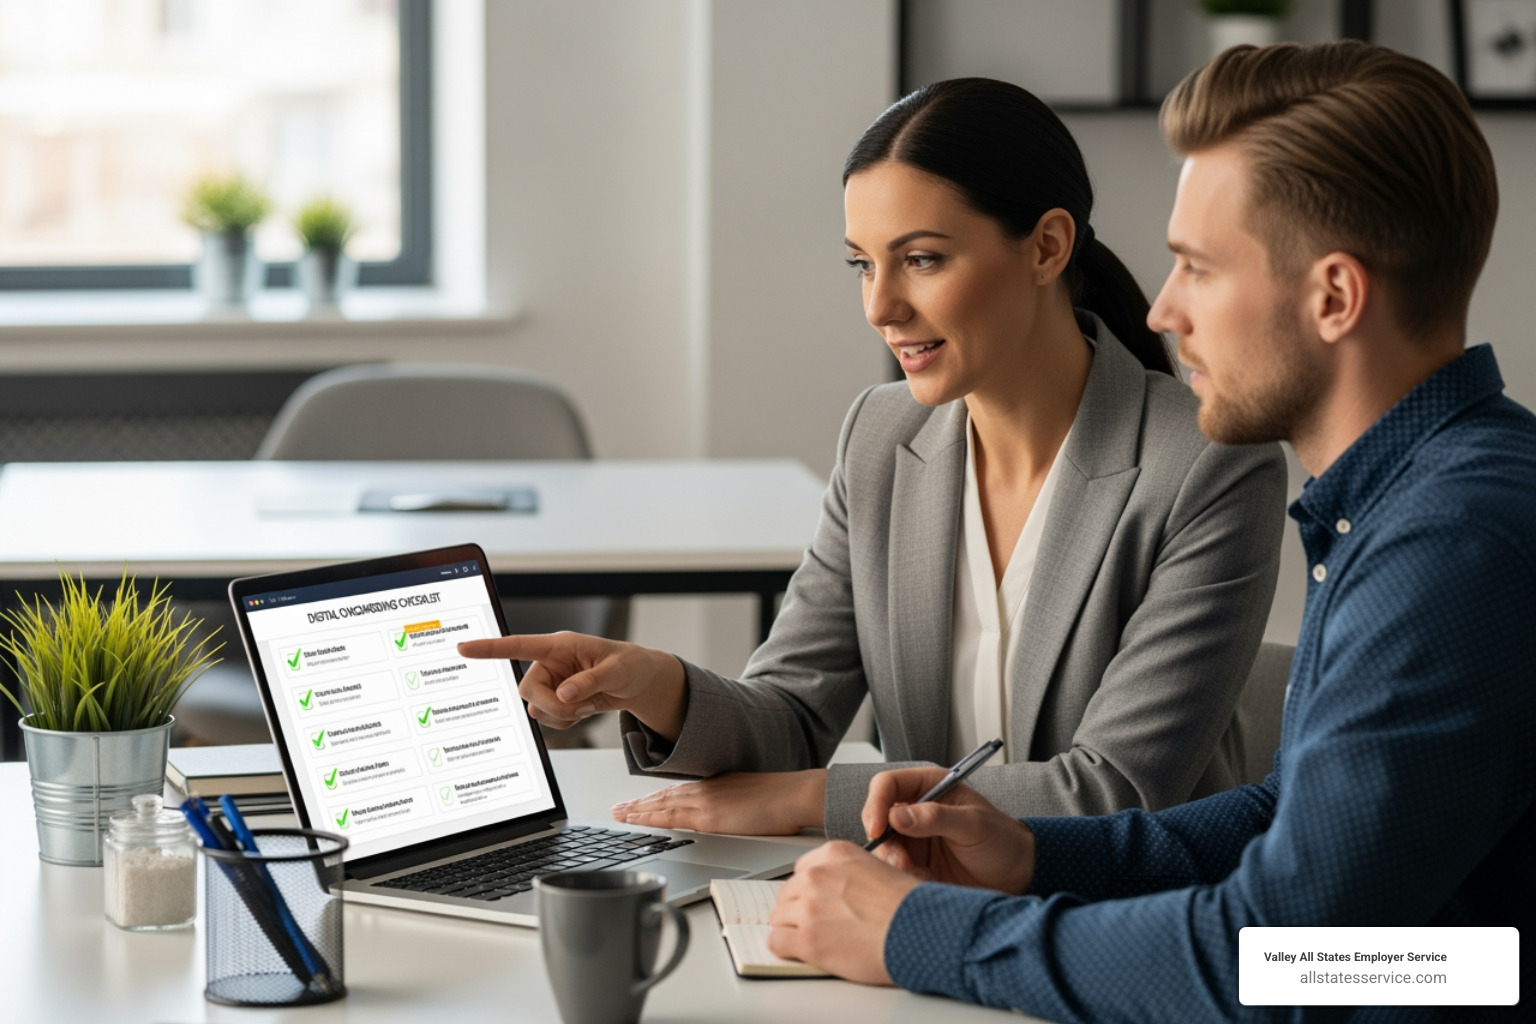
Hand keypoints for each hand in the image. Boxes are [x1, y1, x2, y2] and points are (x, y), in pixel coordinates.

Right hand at [457, 633, 686, 740]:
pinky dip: (565, 722)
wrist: (638, 683)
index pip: (520, 646)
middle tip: (581, 707)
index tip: (463, 647)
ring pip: (535, 708)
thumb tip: (564, 694)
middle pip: (527, 690)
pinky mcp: (555, 700)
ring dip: (561, 715)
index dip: (491, 648)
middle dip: (552, 705)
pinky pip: (547, 719)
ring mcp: (551, 683)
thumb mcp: (618, 670)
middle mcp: (550, 664)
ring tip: (588, 705)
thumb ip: (590, 681)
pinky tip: (583, 711)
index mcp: (560, 646)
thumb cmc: (630, 665)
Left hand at [611, 770, 826, 834]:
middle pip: (665, 798)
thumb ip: (734, 808)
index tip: (639, 802)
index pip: (678, 794)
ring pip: (663, 805)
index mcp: (717, 787)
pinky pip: (673, 817)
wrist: (798, 794)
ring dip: (638, 810)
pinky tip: (639, 820)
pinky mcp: (711, 816)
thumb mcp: (752, 801)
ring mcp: (707, 802)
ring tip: (619, 814)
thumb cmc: (784, 800)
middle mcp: (707, 790)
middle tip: (617, 809)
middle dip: (639, 804)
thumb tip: (728, 817)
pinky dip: (652, 817)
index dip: (656, 799)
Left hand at [766, 841, 917, 984]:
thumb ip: (851, 875)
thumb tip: (840, 892)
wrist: (921, 932)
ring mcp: (808, 907)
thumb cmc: (911, 907)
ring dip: (791, 929)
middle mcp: (817, 875)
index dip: (809, 889)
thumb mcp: (881, 870)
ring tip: (811, 940)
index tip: (814, 900)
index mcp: (835, 854)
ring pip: (778, 917)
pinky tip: (800, 952)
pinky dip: (785, 949)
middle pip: (787, 892)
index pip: (803, 869)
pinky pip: (776, 942)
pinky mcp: (807, 940)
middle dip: (798, 909)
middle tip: (815, 924)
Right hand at [861, 767, 1034, 894]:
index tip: (877, 828)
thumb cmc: (1002, 840)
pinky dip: (904, 877)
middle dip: (883, 840)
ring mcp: (914, 838)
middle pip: (877, 817)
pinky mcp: (916, 864)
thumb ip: (936, 817)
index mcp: (929, 787)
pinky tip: (926, 881)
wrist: (1017, 876)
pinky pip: (895, 870)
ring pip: (883, 846)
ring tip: (916, 873)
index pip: (888, 785)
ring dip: (893, 862)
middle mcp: (916, 810)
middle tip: (900, 860)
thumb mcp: (974, 824)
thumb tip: (897, 816)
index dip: (877, 804)